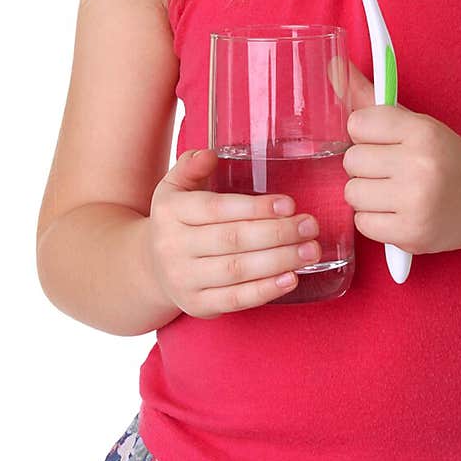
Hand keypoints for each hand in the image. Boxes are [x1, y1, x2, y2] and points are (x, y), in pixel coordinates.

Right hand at [145, 149, 321, 316]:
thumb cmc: (176, 220)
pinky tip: (292, 278)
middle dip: (277, 233)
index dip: (254, 208)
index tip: (289, 204)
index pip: (216, 209)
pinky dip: (265, 290)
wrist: (150, 267)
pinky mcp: (197, 305)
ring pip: (237, 271)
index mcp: (170, 211)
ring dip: (279, 261)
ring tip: (310, 250)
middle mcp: (173, 246)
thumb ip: (192, 166)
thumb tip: (210, 154)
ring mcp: (184, 279)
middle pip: (232, 240)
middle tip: (310, 226)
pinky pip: (235, 300)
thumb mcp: (174, 187)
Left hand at [337, 61, 460, 256]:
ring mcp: (416, 203)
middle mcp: (420, 166)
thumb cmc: (446, 159)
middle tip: (390, 169)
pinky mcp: (411, 235)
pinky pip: (362, 223)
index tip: (383, 141)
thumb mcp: (417, 125)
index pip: (358, 123)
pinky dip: (374, 219)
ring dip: (367, 194)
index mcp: (422, 131)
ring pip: (352, 193)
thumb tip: (332, 68)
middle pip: (351, 161)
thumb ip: (371, 99)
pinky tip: (397, 212)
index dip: (366, 134)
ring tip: (393, 192)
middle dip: (365, 166)